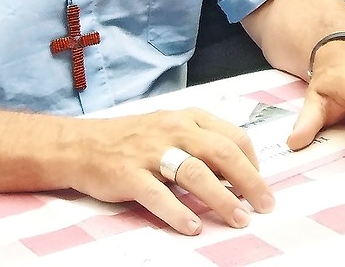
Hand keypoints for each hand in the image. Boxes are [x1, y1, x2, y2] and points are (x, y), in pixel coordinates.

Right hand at [68, 108, 274, 234]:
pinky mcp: (129, 175)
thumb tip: (236, 172)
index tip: (260, 184)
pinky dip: (177, 212)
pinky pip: (158, 194)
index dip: (252, 162)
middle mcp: (174, 130)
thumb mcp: (171, 128)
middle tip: (264, 205)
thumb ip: (202, 142)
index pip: (233, 136)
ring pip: (195, 173)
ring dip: (221, 198)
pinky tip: (192, 227)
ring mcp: (151, 152)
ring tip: (238, 218)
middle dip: (248, 180)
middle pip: (221, 153)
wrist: (81, 144)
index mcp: (189, 118)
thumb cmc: (133, 138)